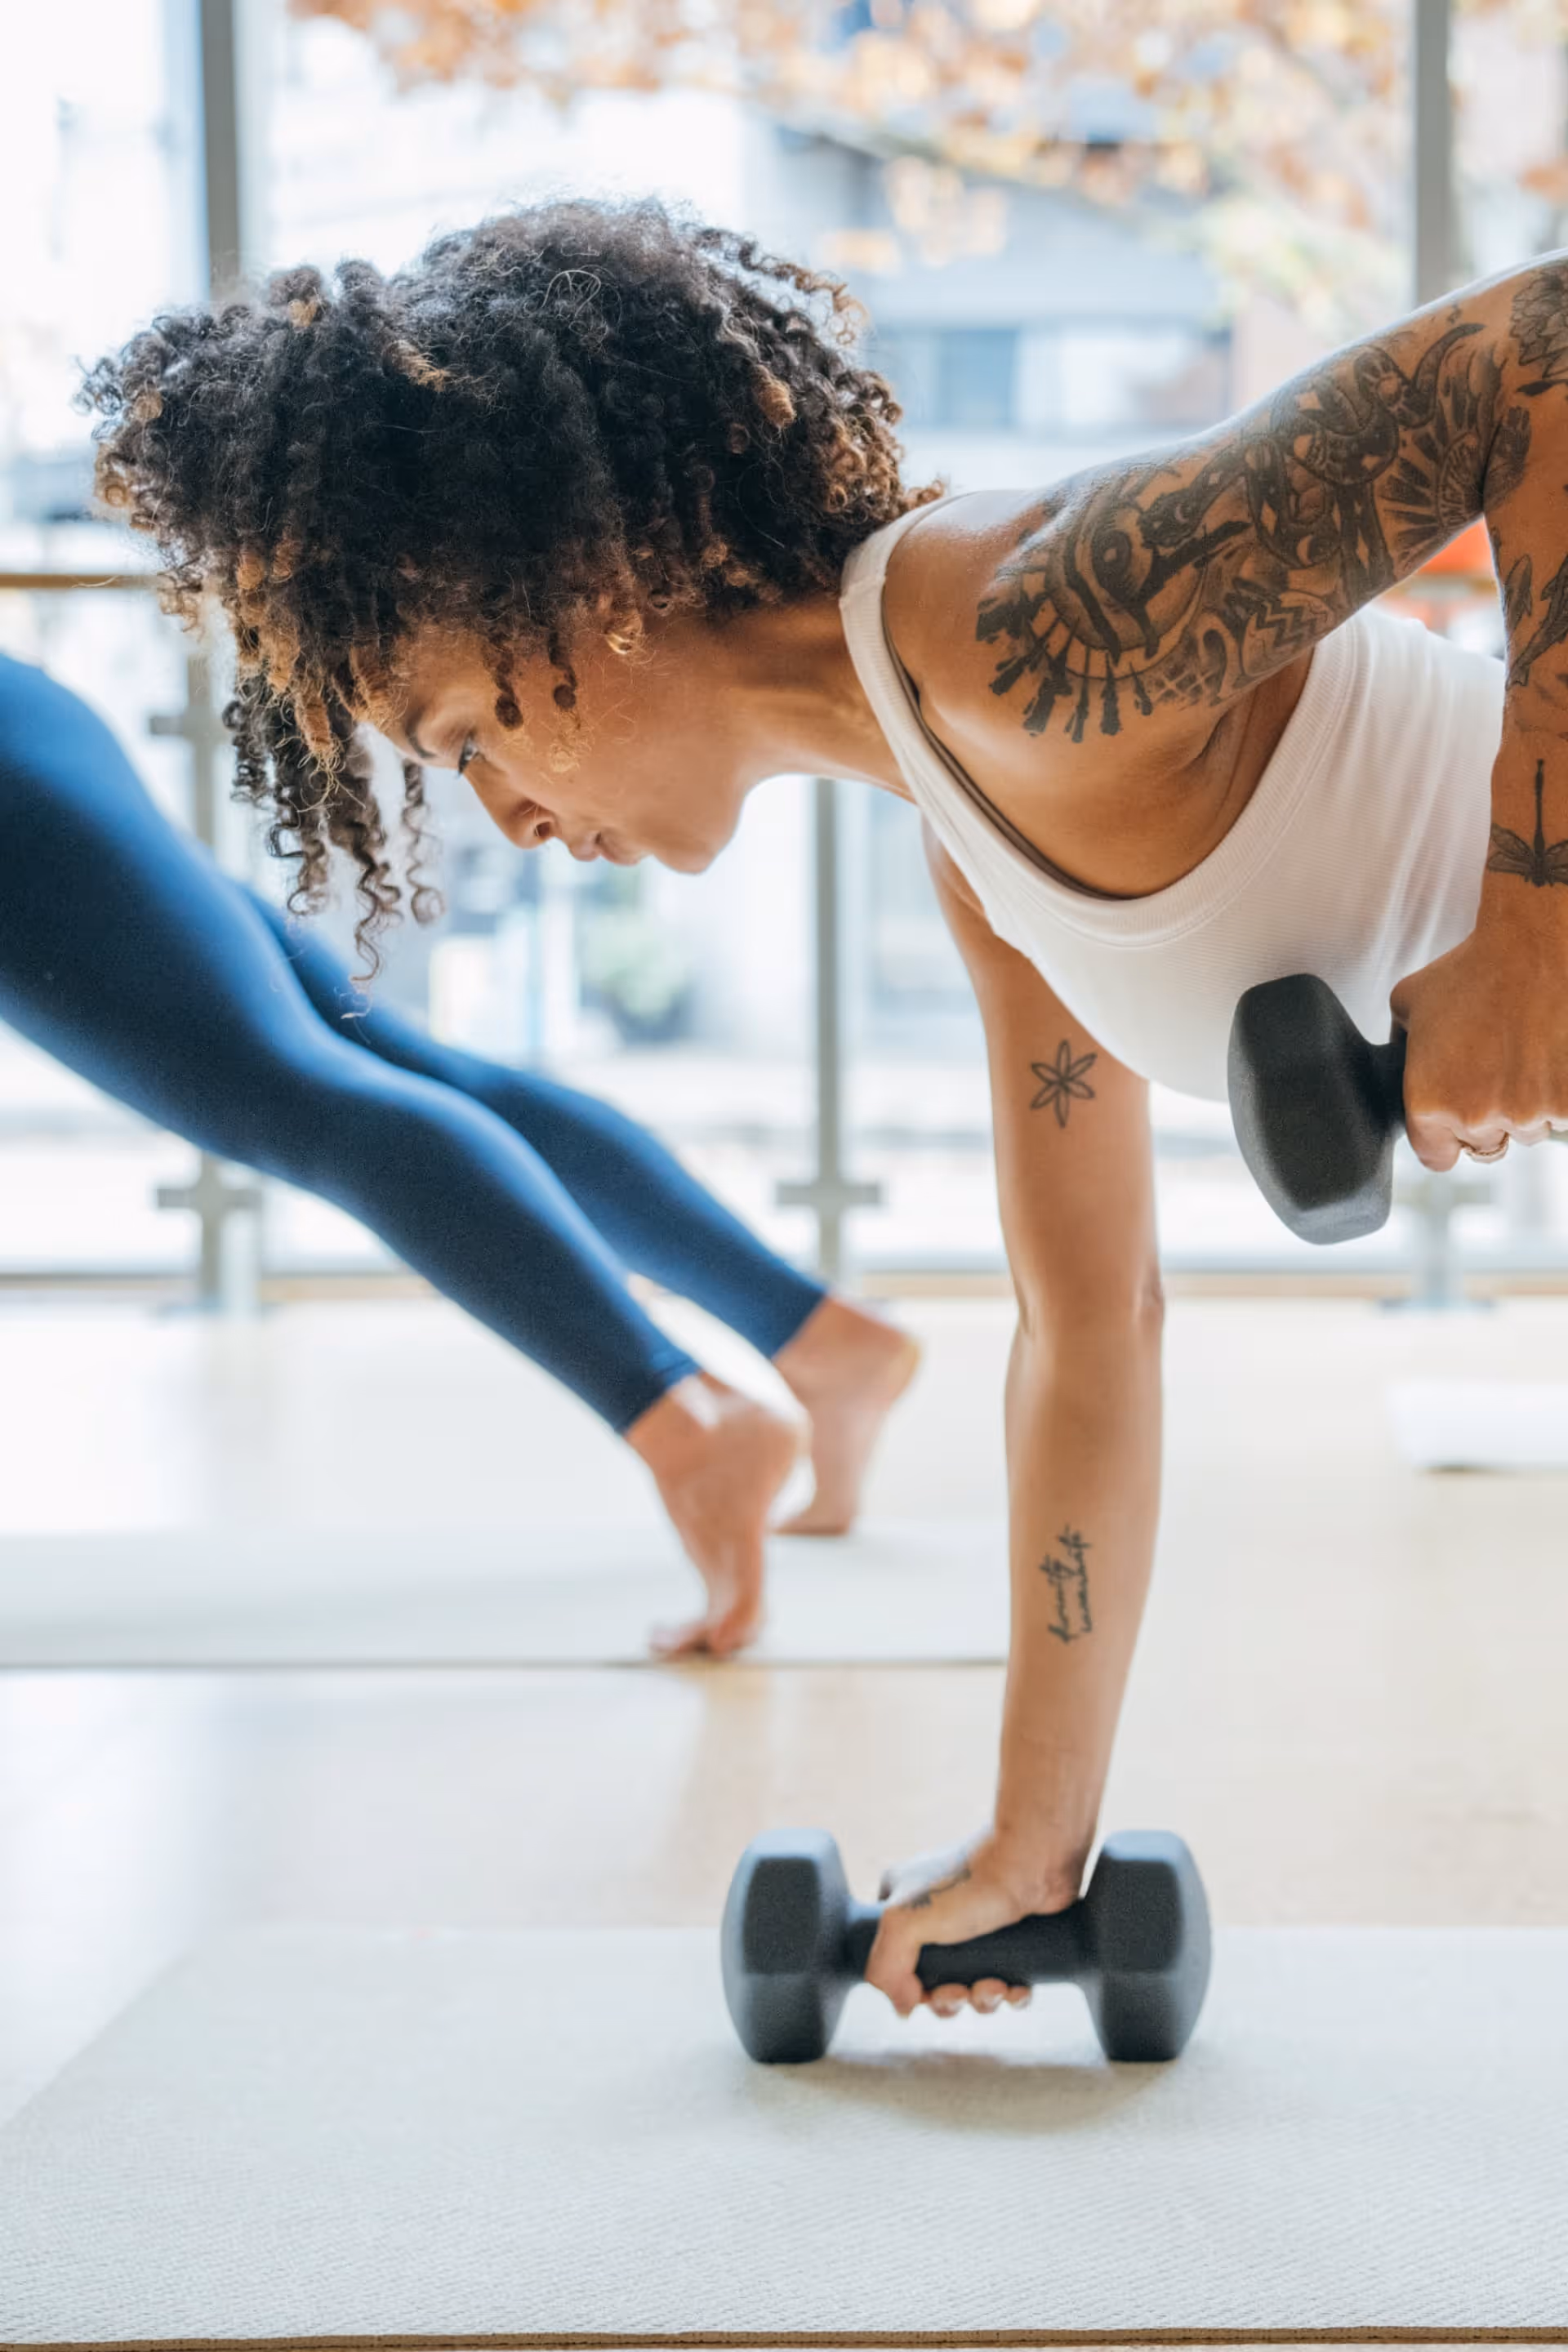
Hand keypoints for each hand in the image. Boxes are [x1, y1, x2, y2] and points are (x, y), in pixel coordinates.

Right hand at [863, 1827, 1082, 2021]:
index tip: (927, 1992)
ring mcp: (976, 1928)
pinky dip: (1011, 1996)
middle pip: (934, 1983)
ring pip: (972, 1988)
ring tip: (996, 1987)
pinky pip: (1007, 1984)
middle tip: (963, 1993)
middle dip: (950, 2000)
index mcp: (905, 1906)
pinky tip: (1016, 1990)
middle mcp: (938, 1916)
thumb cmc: (970, 1881)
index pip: (895, 1962)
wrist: (1034, 1862)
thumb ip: (884, 1966)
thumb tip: (904, 2007)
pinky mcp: (1012, 1940)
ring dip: (983, 2000)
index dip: (911, 1989)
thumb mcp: (904, 1921)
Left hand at [1391, 902, 1567, 1170]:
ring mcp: (1527, 1114)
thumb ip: (1400, 1044)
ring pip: (1530, 1131)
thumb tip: (1399, 1057)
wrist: (1532, 948)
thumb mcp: (1409, 1003)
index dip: (1449, 1140)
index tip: (1460, 1121)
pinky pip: (1563, 1116)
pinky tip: (1552, 1056)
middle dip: (1492, 1119)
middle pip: (1487, 1146)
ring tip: (1528, 1055)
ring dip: (1531, 1106)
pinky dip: (1561, 1094)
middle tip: (1499, 1073)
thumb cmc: (1471, 970)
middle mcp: (1476, 1118)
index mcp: (1428, 1104)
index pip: (1438, 1158)